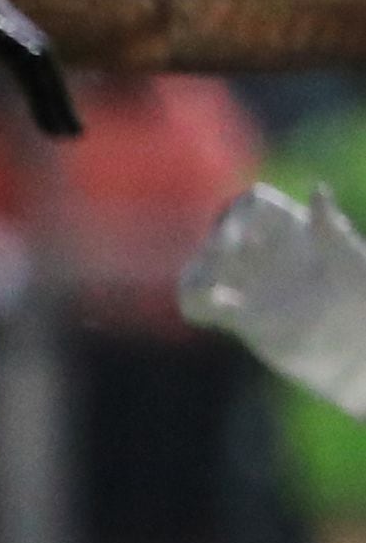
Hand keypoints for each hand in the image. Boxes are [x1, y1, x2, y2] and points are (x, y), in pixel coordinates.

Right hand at [185, 182, 365, 419]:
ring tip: (210, 292)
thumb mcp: (350, 263)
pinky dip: (193, 300)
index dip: (237, 213)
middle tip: (222, 260)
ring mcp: (250, 283)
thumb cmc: (363, 303)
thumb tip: (317, 190)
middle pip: (222, 231)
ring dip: (197, 272)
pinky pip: (199, 301)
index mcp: (292, 230)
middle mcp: (266, 252)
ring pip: (203, 264)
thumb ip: (330, 230)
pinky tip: (208, 310)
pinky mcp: (238, 316)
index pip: (251, 205)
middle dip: (215, 243)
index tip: (235, 236)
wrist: (357, 353)